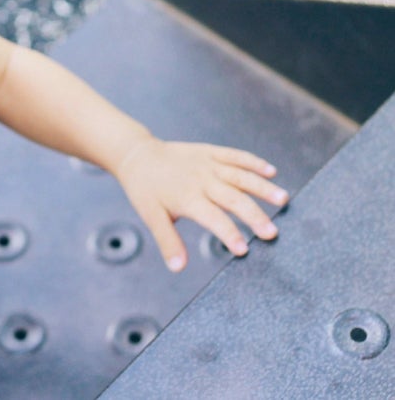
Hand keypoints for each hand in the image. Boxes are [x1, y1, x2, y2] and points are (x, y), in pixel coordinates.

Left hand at [113, 138, 287, 271]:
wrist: (137, 155)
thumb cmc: (145, 189)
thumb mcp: (152, 216)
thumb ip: (168, 241)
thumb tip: (178, 267)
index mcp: (188, 198)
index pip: (213, 218)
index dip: (229, 234)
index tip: (244, 250)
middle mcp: (202, 180)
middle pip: (233, 199)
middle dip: (254, 216)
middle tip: (272, 232)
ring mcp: (208, 164)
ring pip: (240, 175)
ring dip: (262, 187)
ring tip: (283, 199)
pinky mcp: (210, 151)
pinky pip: (235, 155)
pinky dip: (253, 162)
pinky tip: (272, 171)